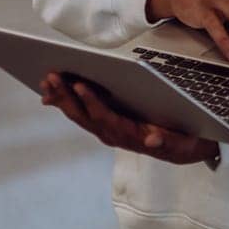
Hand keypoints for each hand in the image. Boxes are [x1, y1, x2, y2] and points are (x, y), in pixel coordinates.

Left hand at [40, 72, 218, 165]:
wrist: (181, 151)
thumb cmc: (181, 140)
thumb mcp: (180, 141)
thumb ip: (166, 141)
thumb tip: (154, 139)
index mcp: (128, 135)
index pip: (105, 117)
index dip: (92, 102)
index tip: (80, 86)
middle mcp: (112, 135)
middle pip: (84, 116)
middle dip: (66, 97)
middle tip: (52, 78)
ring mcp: (106, 131)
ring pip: (79, 115)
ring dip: (62, 99)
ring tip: (47, 81)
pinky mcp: (105, 126)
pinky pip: (82, 115)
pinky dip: (66, 103)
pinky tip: (53, 95)